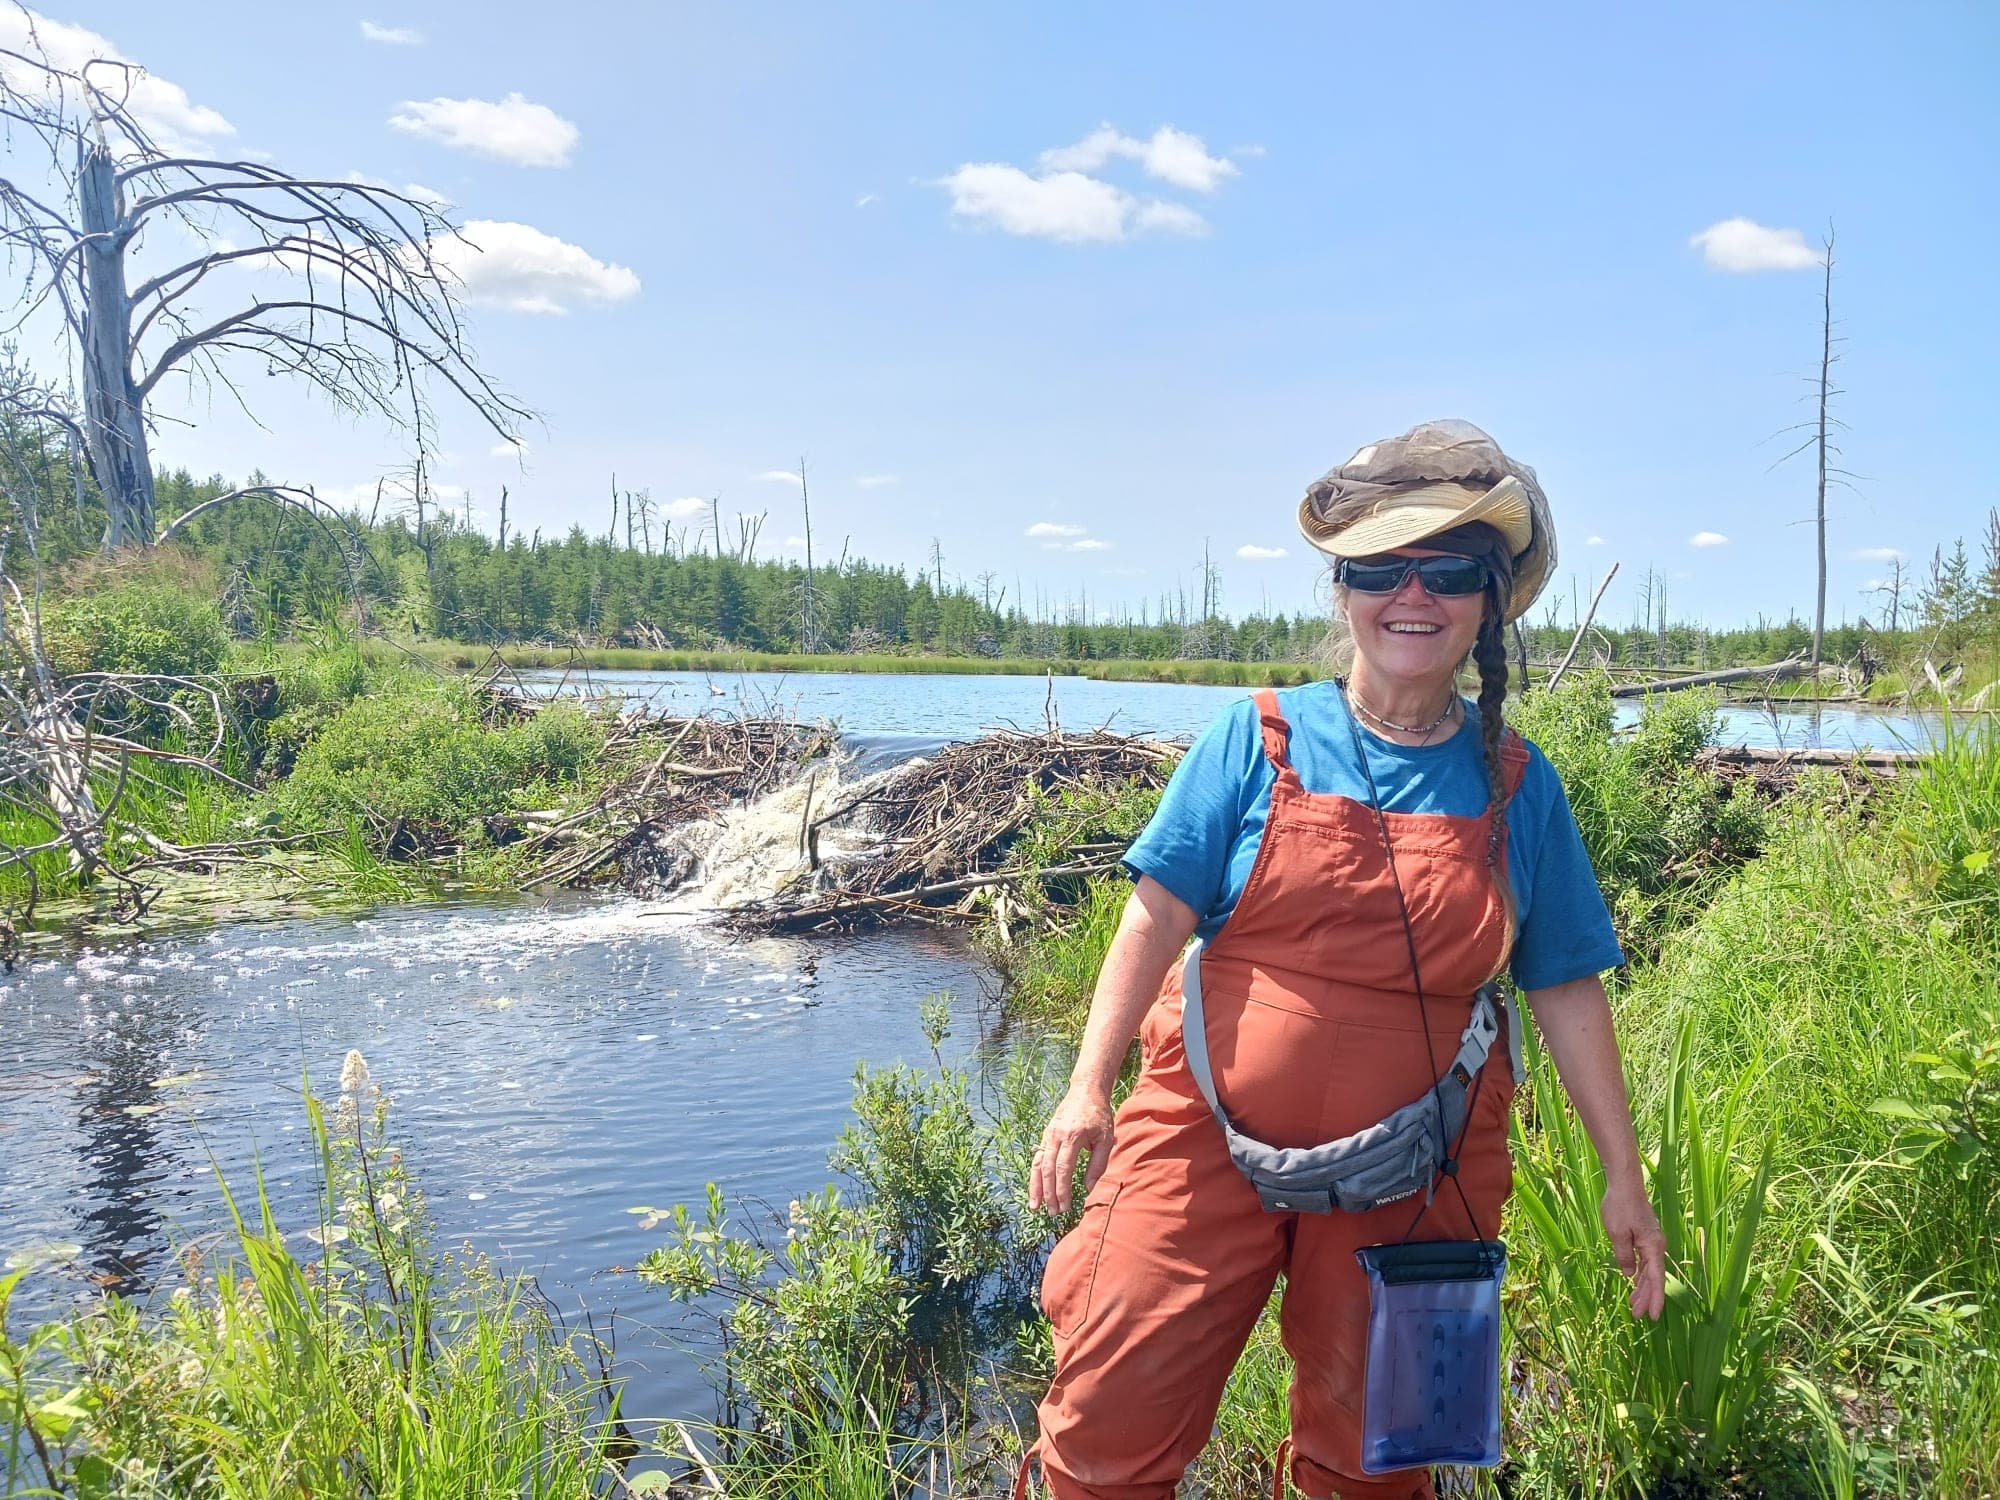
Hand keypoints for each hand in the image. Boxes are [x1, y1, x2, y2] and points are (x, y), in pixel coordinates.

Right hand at [1029, 1084, 1115, 1216]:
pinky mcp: (1046, 1135)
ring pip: (1037, 1165)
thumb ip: (1098, 1164)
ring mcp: (1048, 1135)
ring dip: (1036, 1187)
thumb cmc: (1099, 1115)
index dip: (1062, 1189)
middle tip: (1053, 1213)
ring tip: (1035, 1207)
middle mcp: (1056, 1136)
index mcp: (1072, 1136)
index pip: (1063, 1168)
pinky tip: (1035, 1189)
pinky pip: (1037, 1158)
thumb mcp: (1106, 1138)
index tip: (1064, 1206)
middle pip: (1048, 1169)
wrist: (1086, 1090)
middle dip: (1049, 1193)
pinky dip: (1035, 1175)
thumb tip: (1089, 1188)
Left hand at [1601, 1175, 1666, 1320]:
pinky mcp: (1646, 1237)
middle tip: (1637, 1315)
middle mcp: (1657, 1246)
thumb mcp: (1617, 1234)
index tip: (1653, 1316)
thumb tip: (1629, 1275)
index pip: (1656, 1279)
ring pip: (1649, 1270)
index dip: (1655, 1299)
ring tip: (1634, 1304)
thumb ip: (1624, 1256)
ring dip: (1643, 1287)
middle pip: (1653, 1277)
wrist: (1625, 1183)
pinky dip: (1641, 1274)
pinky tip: (1634, 1282)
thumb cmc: (1620, 1206)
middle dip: (1646, 1297)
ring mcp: (1652, 1241)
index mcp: (1653, 1246)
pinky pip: (1646, 1261)